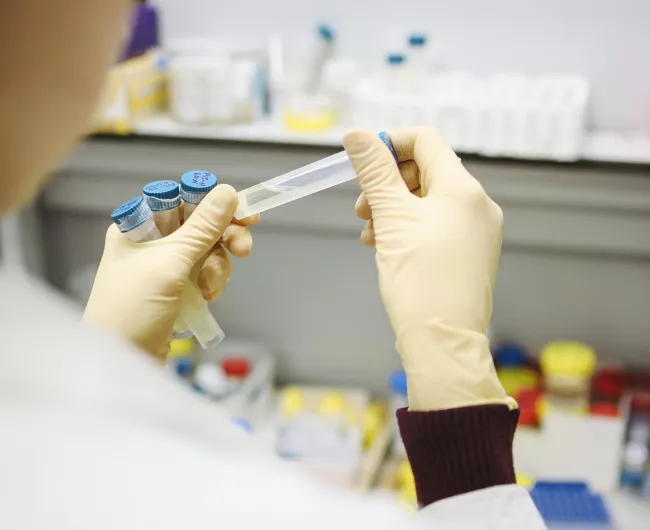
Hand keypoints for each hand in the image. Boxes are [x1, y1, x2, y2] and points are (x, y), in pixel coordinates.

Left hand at [84, 185, 258, 358]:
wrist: (122, 363)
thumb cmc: (134, 308)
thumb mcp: (170, 264)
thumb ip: (202, 228)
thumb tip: (228, 190)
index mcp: (139, 226)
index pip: (183, 200)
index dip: (214, 204)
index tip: (245, 214)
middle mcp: (152, 242)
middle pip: (201, 226)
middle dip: (224, 238)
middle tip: (244, 250)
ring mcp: (165, 267)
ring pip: (209, 251)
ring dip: (218, 267)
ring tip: (210, 289)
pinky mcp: (177, 289)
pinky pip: (206, 273)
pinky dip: (213, 283)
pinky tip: (207, 298)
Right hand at [344, 127, 514, 410]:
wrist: (444, 344)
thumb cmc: (419, 281)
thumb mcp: (391, 219)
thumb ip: (374, 172)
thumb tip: (357, 134)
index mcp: (462, 189)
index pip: (425, 140)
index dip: (389, 143)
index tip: (361, 164)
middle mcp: (477, 205)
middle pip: (425, 170)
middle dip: (387, 183)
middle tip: (362, 209)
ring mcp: (478, 231)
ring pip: (428, 200)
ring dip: (394, 208)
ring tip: (370, 234)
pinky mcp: (471, 253)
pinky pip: (437, 225)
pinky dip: (409, 228)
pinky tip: (387, 247)